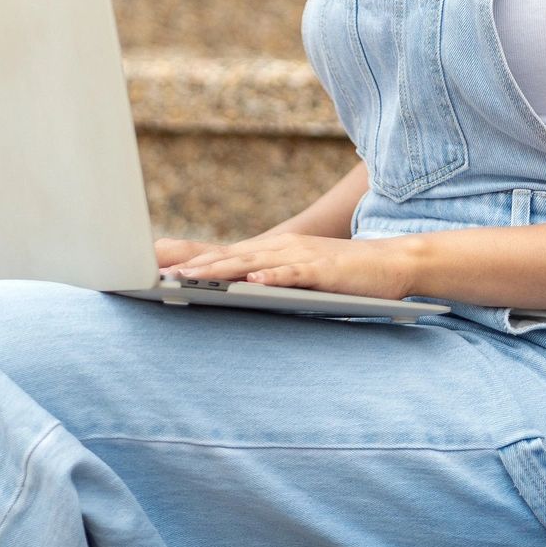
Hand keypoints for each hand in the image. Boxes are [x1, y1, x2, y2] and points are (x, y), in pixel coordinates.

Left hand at [160, 232, 419, 300]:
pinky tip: (253, 282)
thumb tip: (235, 298)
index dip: (189, 258)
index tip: (154, 266)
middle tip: (158, 273)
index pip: (222, 254)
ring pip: (253, 263)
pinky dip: (272, 277)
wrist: (390, 262)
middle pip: (228, 257)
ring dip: (220, 271)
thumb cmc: (342, 274)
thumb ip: (268, 283)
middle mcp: (281, 248)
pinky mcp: (322, 270)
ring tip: (190, 277)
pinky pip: (293, 274)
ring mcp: (301, 257)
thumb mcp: (297, 275)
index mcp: (272, 250)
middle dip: (192, 265)